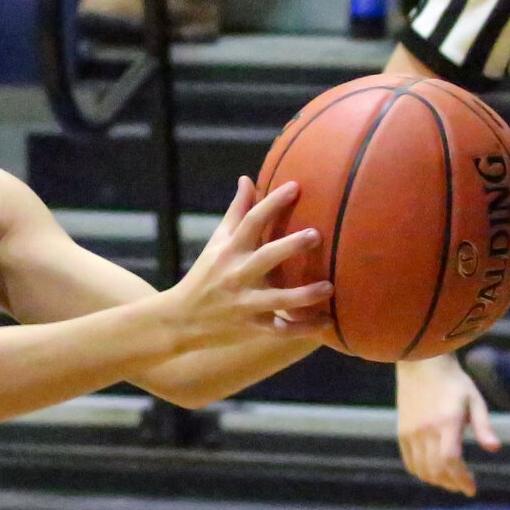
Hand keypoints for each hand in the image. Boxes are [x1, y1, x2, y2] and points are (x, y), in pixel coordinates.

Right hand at [162, 176, 332, 351]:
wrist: (180, 319)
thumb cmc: (205, 275)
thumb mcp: (217, 243)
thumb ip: (236, 212)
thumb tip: (247, 179)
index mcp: (229, 251)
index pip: (250, 221)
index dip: (272, 203)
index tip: (295, 186)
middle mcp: (236, 275)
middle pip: (265, 258)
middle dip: (290, 246)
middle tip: (315, 235)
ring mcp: (243, 303)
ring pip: (276, 299)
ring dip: (303, 295)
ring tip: (329, 286)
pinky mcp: (250, 327)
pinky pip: (280, 330)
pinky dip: (303, 329)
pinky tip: (326, 322)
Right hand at [396, 352, 498, 495]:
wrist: (422, 366)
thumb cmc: (454, 382)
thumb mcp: (475, 400)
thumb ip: (483, 426)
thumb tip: (494, 449)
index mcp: (446, 422)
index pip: (450, 460)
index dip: (461, 479)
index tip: (471, 489)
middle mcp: (426, 430)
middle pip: (436, 469)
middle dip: (451, 483)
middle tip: (463, 487)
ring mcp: (411, 432)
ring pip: (421, 469)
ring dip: (437, 480)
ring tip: (450, 481)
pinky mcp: (402, 432)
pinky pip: (410, 461)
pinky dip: (421, 472)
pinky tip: (433, 472)